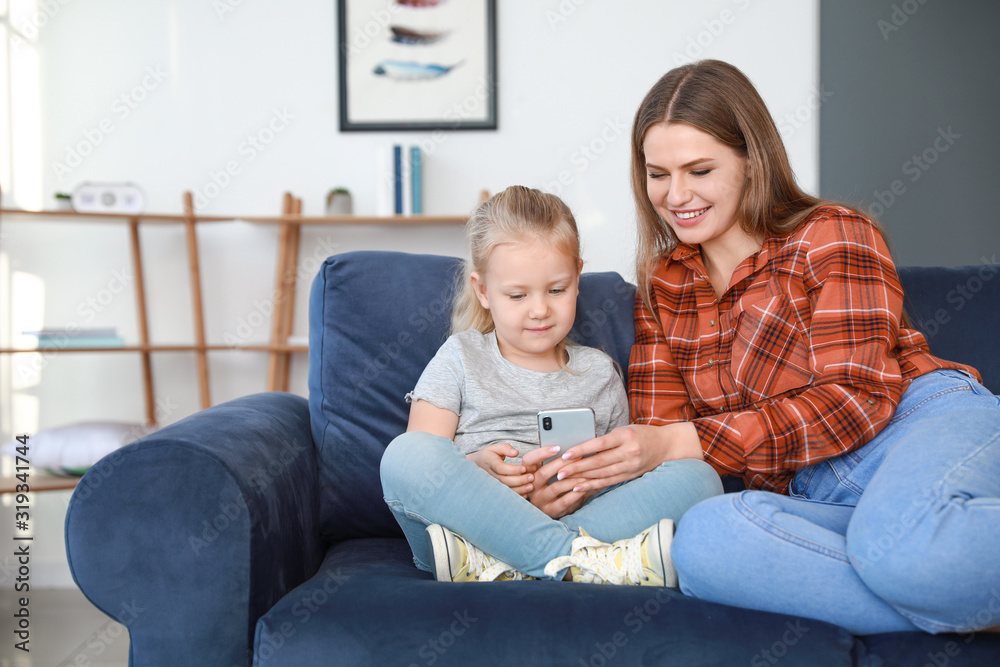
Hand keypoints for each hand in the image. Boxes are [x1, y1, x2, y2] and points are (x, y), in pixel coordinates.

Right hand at [467, 443, 534, 496]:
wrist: (477, 466)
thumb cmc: (489, 456)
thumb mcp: (495, 448)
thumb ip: (505, 448)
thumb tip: (515, 453)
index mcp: (491, 463)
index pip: (501, 468)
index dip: (512, 469)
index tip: (524, 468)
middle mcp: (491, 475)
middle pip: (505, 480)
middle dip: (519, 480)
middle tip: (531, 477)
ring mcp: (494, 484)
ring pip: (506, 489)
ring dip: (519, 489)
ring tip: (531, 486)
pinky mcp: (497, 490)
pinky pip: (507, 495)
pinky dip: (516, 496)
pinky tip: (526, 494)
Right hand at [521, 447, 592, 518]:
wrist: (554, 508)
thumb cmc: (553, 485)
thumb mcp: (549, 473)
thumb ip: (556, 461)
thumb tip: (573, 448)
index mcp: (530, 473)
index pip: (529, 460)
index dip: (541, 453)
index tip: (558, 447)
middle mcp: (531, 487)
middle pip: (543, 473)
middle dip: (562, 463)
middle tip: (578, 456)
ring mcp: (540, 500)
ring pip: (556, 487)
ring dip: (572, 479)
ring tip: (586, 474)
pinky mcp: (550, 510)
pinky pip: (564, 501)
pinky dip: (576, 493)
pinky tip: (585, 488)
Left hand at [554, 423, 702, 493]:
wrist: (667, 445)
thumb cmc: (641, 434)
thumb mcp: (624, 430)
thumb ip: (606, 439)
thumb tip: (580, 448)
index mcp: (625, 436)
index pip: (599, 444)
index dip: (581, 450)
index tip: (565, 454)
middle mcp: (629, 452)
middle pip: (598, 462)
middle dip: (577, 467)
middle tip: (559, 471)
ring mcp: (631, 466)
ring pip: (602, 474)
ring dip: (582, 479)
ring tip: (565, 481)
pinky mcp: (630, 476)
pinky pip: (609, 482)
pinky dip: (593, 485)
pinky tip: (580, 487)